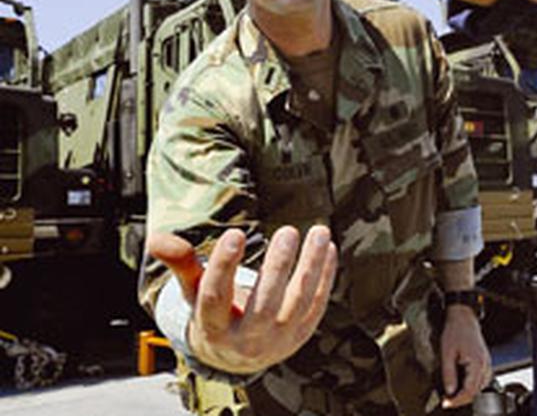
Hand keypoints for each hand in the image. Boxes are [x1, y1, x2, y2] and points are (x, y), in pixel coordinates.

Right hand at [147, 225, 337, 373]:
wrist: (239, 356)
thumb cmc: (215, 313)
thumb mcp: (194, 292)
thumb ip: (182, 264)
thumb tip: (158, 239)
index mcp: (213, 328)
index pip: (215, 298)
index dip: (223, 266)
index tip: (235, 233)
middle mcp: (246, 339)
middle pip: (264, 304)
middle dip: (278, 267)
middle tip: (287, 232)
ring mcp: (278, 340)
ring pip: (298, 303)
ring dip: (310, 266)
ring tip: (318, 231)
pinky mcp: (301, 335)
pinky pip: (317, 304)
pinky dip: (324, 275)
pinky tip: (327, 246)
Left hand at [439, 304, 491, 408]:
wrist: (463, 317)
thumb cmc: (455, 331)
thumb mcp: (447, 353)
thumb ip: (448, 374)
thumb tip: (449, 392)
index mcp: (477, 363)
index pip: (469, 390)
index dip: (457, 400)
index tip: (446, 403)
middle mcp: (485, 365)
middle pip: (476, 391)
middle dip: (461, 399)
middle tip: (447, 400)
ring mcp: (486, 363)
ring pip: (480, 387)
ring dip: (467, 393)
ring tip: (453, 394)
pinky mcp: (485, 362)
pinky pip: (481, 379)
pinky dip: (472, 386)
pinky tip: (462, 384)